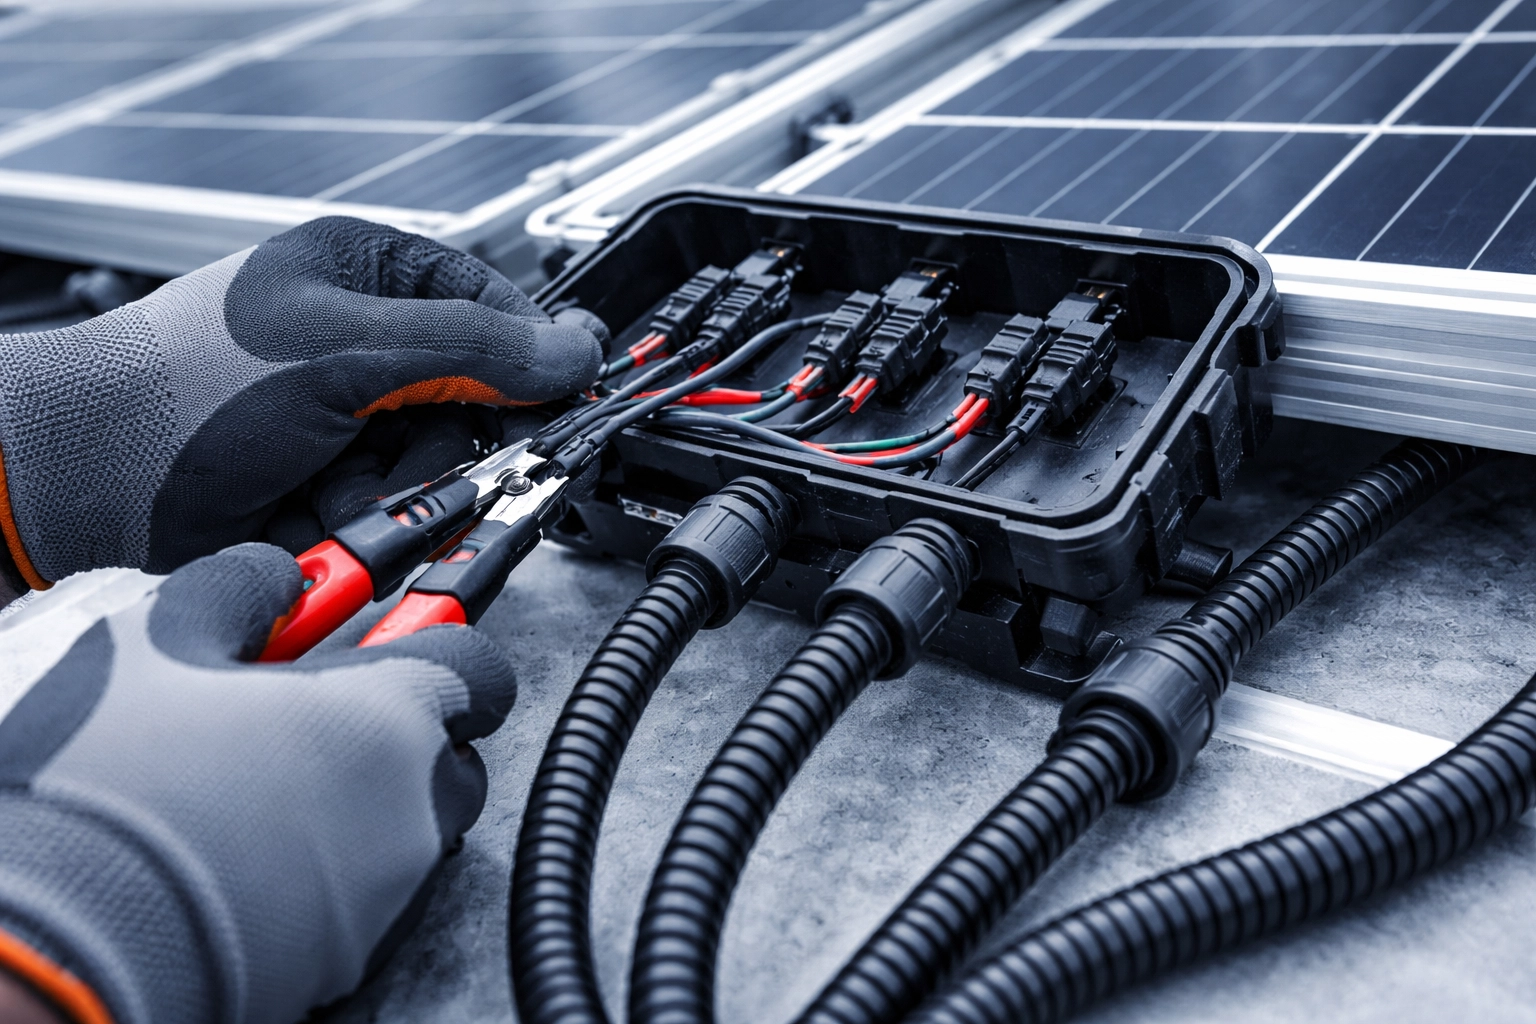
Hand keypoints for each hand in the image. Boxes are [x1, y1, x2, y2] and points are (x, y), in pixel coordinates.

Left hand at [0, 216, 603, 589]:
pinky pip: (397, 515)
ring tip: (336, 488)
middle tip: (417, 453)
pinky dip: (364, 526)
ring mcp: (347, 422)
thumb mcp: (343, 349)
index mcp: (366, 275)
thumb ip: (472, 349)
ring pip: (439, 470)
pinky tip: (316, 517)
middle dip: (445, 440)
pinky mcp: (332, 491)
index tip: (560, 396)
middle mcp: (363, 346)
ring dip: (398, 491)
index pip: (493, 306)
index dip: (530, 355)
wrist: (83, 485)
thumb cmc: (180, 388)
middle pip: (476, 401)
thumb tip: (575, 347)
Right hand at [0, 543, 516, 1023]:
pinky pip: (367, 898)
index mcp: (388, 721)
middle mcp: (411, 813)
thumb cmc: (112, 786)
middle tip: (310, 719)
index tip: (398, 639)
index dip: (438, 647)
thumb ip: (245, 584)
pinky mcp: (346, 962)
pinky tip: (251, 852)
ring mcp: (385, 896)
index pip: (481, 671)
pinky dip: (330, 871)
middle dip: (398, 732)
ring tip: (264, 786)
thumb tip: (281, 579)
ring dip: (362, 802)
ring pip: (410, 829)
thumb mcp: (163, 636)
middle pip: (450, 755)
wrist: (61, 941)